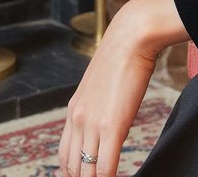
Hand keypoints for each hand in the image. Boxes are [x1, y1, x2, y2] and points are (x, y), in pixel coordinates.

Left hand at [58, 0, 186, 176]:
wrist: (133, 35)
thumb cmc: (125, 53)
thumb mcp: (103, 82)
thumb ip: (101, 104)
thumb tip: (111, 119)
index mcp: (74, 109)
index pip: (65, 155)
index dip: (73, 173)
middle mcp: (77, 119)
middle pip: (72, 167)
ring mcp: (92, 124)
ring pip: (86, 171)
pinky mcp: (111, 126)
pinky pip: (105, 166)